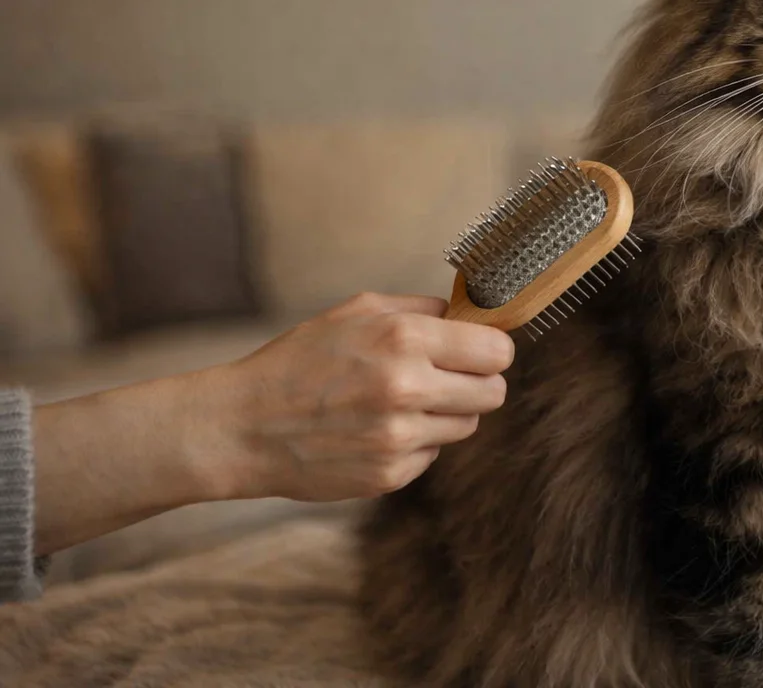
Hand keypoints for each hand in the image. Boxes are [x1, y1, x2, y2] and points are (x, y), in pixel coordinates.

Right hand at [203, 293, 513, 501]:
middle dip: (476, 383)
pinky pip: (432, 454)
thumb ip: (421, 310)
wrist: (242, 427)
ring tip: (400, 403)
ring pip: (467, 425)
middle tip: (445, 379)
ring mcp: (400, 437)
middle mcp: (407, 388)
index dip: (491, 351)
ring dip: (445, 413)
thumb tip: (471, 315)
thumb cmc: (299, 361)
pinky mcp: (390, 475)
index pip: (497, 352)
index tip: (478, 352)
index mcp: (403, 339)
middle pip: (493, 392)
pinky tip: (376, 430)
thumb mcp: (356, 312)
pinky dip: (415, 443)